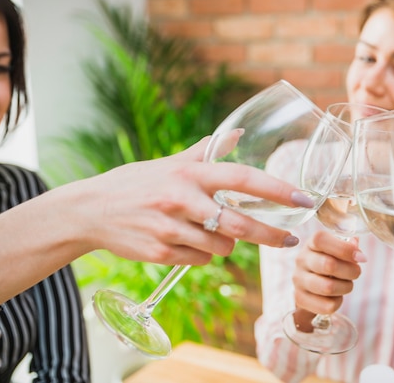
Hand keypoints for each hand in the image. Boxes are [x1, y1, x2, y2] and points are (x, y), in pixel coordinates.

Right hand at [47, 136, 312, 264]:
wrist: (90, 210)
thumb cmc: (136, 183)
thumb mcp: (170, 163)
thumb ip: (207, 150)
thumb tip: (238, 133)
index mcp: (189, 172)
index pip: (242, 179)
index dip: (276, 190)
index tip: (303, 200)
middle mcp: (182, 199)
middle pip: (239, 224)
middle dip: (270, 235)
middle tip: (289, 241)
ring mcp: (170, 228)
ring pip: (220, 247)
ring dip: (226, 245)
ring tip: (209, 232)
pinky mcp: (160, 253)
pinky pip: (199, 260)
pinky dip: (202, 255)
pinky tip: (185, 242)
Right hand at [291, 230, 366, 329]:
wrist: (310, 285)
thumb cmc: (329, 261)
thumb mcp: (337, 250)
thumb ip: (347, 245)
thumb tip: (355, 244)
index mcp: (311, 243)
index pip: (321, 240)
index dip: (344, 248)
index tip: (360, 257)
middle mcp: (302, 259)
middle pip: (329, 264)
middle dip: (351, 271)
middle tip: (356, 273)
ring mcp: (299, 280)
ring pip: (328, 287)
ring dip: (345, 287)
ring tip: (346, 285)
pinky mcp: (300, 299)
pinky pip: (327, 305)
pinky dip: (338, 302)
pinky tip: (336, 296)